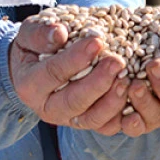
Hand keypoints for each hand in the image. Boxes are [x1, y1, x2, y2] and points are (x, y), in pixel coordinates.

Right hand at [9, 18, 128, 134]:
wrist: (34, 66)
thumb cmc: (34, 45)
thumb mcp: (29, 32)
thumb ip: (41, 32)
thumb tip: (59, 33)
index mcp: (28, 85)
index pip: (53, 72)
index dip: (75, 58)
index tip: (96, 41)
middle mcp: (46, 108)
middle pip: (74, 101)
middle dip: (98, 82)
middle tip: (117, 62)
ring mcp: (67, 120)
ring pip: (92, 118)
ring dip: (112, 100)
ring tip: (127, 78)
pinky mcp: (85, 124)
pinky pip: (106, 127)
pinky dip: (122, 116)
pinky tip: (131, 96)